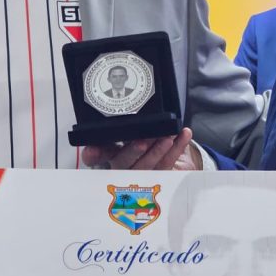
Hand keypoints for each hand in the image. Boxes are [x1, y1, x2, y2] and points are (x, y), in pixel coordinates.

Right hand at [81, 128, 199, 169]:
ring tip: (167, 137)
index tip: (91, 151)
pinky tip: (183, 134)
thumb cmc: (141, 139)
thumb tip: (131, 99)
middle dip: (133, 151)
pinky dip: (177, 148)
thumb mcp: (131, 129)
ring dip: (158, 151)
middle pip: (124, 162)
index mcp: (112, 153)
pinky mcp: (160, 176)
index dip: (93, 154)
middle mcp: (123, 165)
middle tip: (142, 142)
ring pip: (147, 166)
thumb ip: (127, 122)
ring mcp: (141, 173)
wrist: (164, 156)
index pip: (97, 155)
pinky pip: (168, 164)